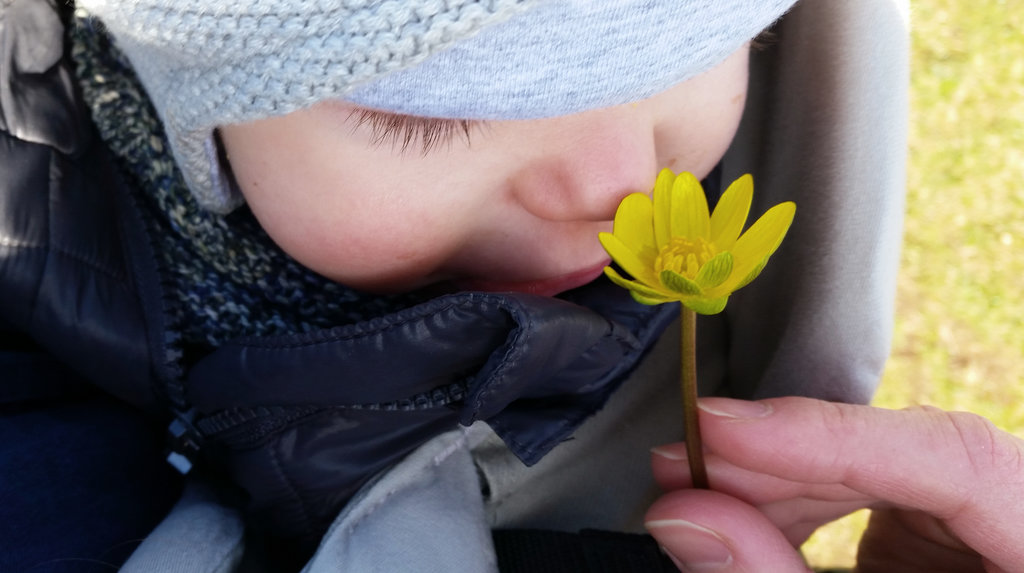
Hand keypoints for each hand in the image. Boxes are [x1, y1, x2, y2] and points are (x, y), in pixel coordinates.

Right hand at [644, 396, 1023, 571]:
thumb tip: (680, 512)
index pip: (964, 463)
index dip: (836, 438)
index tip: (726, 432)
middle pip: (910, 458)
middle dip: (782, 462)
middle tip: (684, 463)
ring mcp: (994, 532)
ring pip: (883, 469)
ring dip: (778, 480)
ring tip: (692, 487)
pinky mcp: (946, 541)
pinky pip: (870, 496)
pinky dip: (798, 504)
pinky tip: (739, 512)